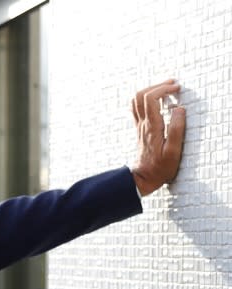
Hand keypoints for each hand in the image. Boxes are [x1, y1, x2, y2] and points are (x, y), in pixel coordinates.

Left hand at [130, 79, 185, 195]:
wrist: (143, 178)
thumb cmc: (160, 167)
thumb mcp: (173, 151)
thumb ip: (177, 129)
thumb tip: (179, 109)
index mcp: (152, 127)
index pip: (150, 99)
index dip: (163, 89)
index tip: (177, 89)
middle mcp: (142, 124)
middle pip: (140, 95)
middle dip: (157, 86)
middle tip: (173, 85)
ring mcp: (139, 126)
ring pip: (136, 101)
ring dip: (150, 90)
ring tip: (166, 89)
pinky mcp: (139, 129)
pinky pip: (137, 108)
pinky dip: (146, 99)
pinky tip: (158, 101)